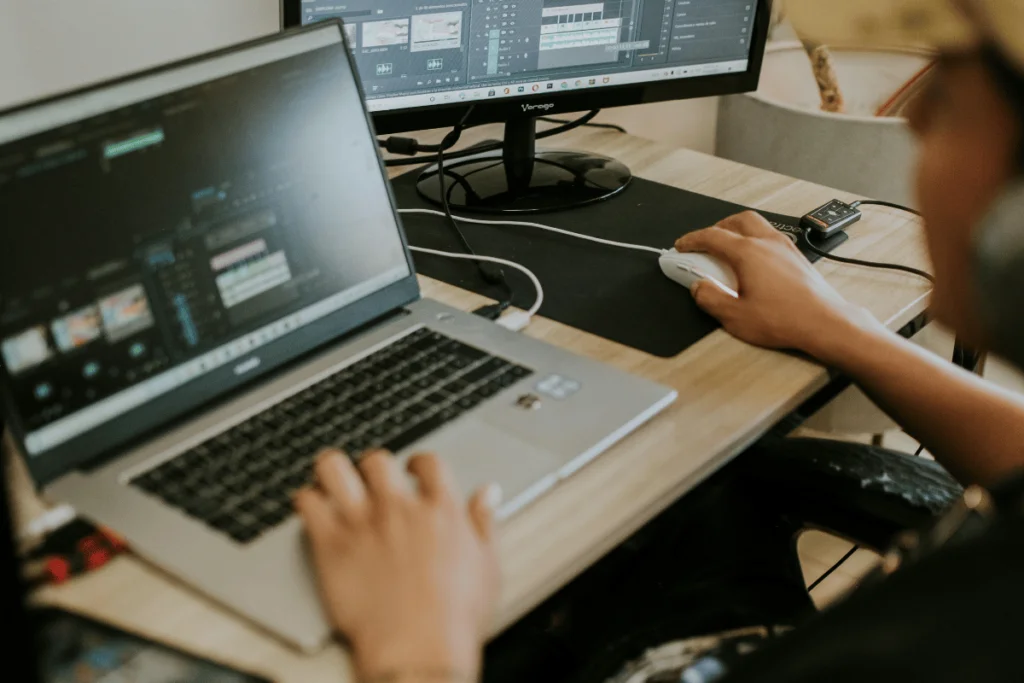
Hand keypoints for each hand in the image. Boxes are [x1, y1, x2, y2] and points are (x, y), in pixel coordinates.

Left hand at [296, 449, 501, 680]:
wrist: (418, 650)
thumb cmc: (454, 618)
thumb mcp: (486, 566)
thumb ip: (484, 522)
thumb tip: (487, 494)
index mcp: (440, 510)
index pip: (429, 462)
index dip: (418, 461)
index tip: (413, 469)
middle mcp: (399, 508)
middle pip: (378, 460)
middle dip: (373, 466)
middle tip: (369, 479)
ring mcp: (362, 522)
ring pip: (335, 468)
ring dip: (332, 470)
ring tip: (332, 480)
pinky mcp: (330, 544)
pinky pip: (308, 503)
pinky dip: (306, 501)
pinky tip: (311, 509)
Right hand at [675, 211, 878, 359]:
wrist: (824, 323)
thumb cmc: (785, 319)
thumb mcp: (734, 316)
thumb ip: (710, 298)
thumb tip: (699, 287)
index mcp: (748, 253)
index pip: (712, 236)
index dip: (692, 240)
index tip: (682, 245)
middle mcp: (768, 243)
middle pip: (737, 221)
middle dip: (717, 228)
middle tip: (705, 243)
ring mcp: (786, 248)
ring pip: (757, 225)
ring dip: (738, 231)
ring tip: (728, 249)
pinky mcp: (798, 258)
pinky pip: (772, 237)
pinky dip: (756, 240)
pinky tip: (754, 260)